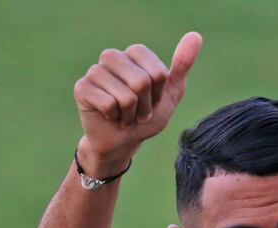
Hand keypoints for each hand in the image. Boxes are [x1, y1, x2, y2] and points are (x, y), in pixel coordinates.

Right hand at [73, 32, 201, 173]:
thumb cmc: (146, 117)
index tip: (152, 100)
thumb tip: (195, 36)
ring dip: (130, 114)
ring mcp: (95, 71)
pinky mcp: (82, 88)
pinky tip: (109, 117)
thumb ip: (182, 65)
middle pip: (142, 82)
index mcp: (135, 54)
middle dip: (145, 106)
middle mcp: (112, 57)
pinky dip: (114, 117)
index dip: (158, 93)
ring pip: (126, 96)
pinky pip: (108, 104)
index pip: (157, 72)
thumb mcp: (170, 94)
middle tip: (137, 111)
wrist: (123, 142)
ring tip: (124, 115)